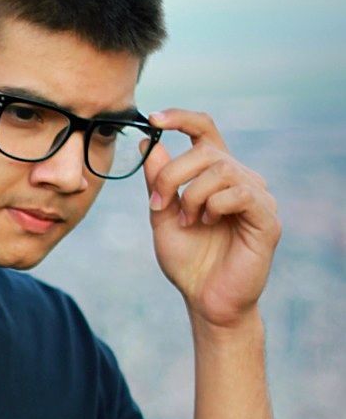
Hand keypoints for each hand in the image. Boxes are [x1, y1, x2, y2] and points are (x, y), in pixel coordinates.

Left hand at [141, 108, 281, 328]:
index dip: (182, 118)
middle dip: (172, 175)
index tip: (155, 118)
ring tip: (187, 222)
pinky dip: (215, 205)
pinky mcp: (267, 218)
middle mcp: (240, 178)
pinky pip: (240, 193)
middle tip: (158, 204)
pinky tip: (208, 223)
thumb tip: (151, 143)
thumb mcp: (162, 216)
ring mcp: (257, 196)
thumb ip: (158, 181)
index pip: (205, 130)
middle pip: (206, 151)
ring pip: (221, 170)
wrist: (205, 300)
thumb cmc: (188, 261)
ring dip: (192, 195)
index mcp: (216, 174)